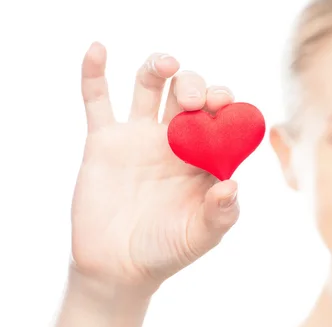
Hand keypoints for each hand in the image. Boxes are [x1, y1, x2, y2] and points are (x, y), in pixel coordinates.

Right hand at [70, 42, 239, 293]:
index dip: (225, 104)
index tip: (224, 103)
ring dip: (159, 68)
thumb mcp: (201, 237)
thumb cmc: (167, 252)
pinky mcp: (104, 142)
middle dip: (195, 86)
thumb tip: (233, 185)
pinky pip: (97, 100)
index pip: (220, 118)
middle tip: (194, 101)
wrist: (118, 267)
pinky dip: (94, 73)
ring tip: (166, 66)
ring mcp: (139, 138)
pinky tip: (98, 50)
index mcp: (204, 158)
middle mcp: (175, 141)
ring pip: (149, 87)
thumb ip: (221, 213)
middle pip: (187, 95)